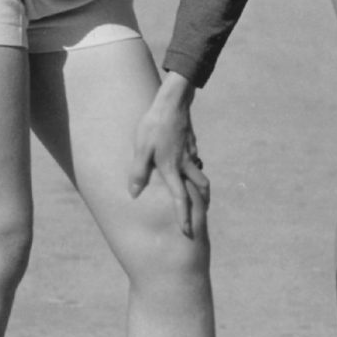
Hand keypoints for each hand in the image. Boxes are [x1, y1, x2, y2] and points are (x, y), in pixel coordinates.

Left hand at [126, 83, 210, 239]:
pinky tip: (184, 167)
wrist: (173, 103)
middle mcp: (186, 164)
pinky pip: (195, 162)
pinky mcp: (191, 145)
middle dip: (203, 203)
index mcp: (172, 169)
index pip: (181, 199)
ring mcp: (191, 154)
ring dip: (201, 188)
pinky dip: (194, 170)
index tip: (187, 232)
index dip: (184, 217)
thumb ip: (138, 172)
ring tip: (195, 195)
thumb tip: (134, 194)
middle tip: (200, 214)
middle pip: (201, 189)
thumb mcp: (141, 149)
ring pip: (201, 175)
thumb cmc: (154, 125)